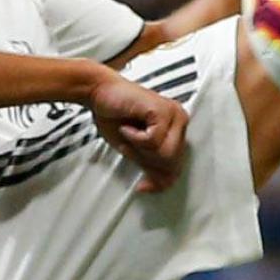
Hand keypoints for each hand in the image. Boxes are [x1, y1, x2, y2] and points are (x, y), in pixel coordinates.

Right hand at [87, 70, 187, 192]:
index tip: (144, 186)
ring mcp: (173, 114)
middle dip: (146, 159)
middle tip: (130, 144)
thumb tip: (163, 185)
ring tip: (130, 132)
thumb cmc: (114, 117)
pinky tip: (128, 126)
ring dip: (140, 148)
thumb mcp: (135, 150)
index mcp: (177, 129)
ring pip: (165, 153)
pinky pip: (153, 141)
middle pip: (172, 162)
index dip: (161, 180)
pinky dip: (135, 137)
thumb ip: (152, 166)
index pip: (177, 165)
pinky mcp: (162, 110)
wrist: (99, 93)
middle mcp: (180, 120)